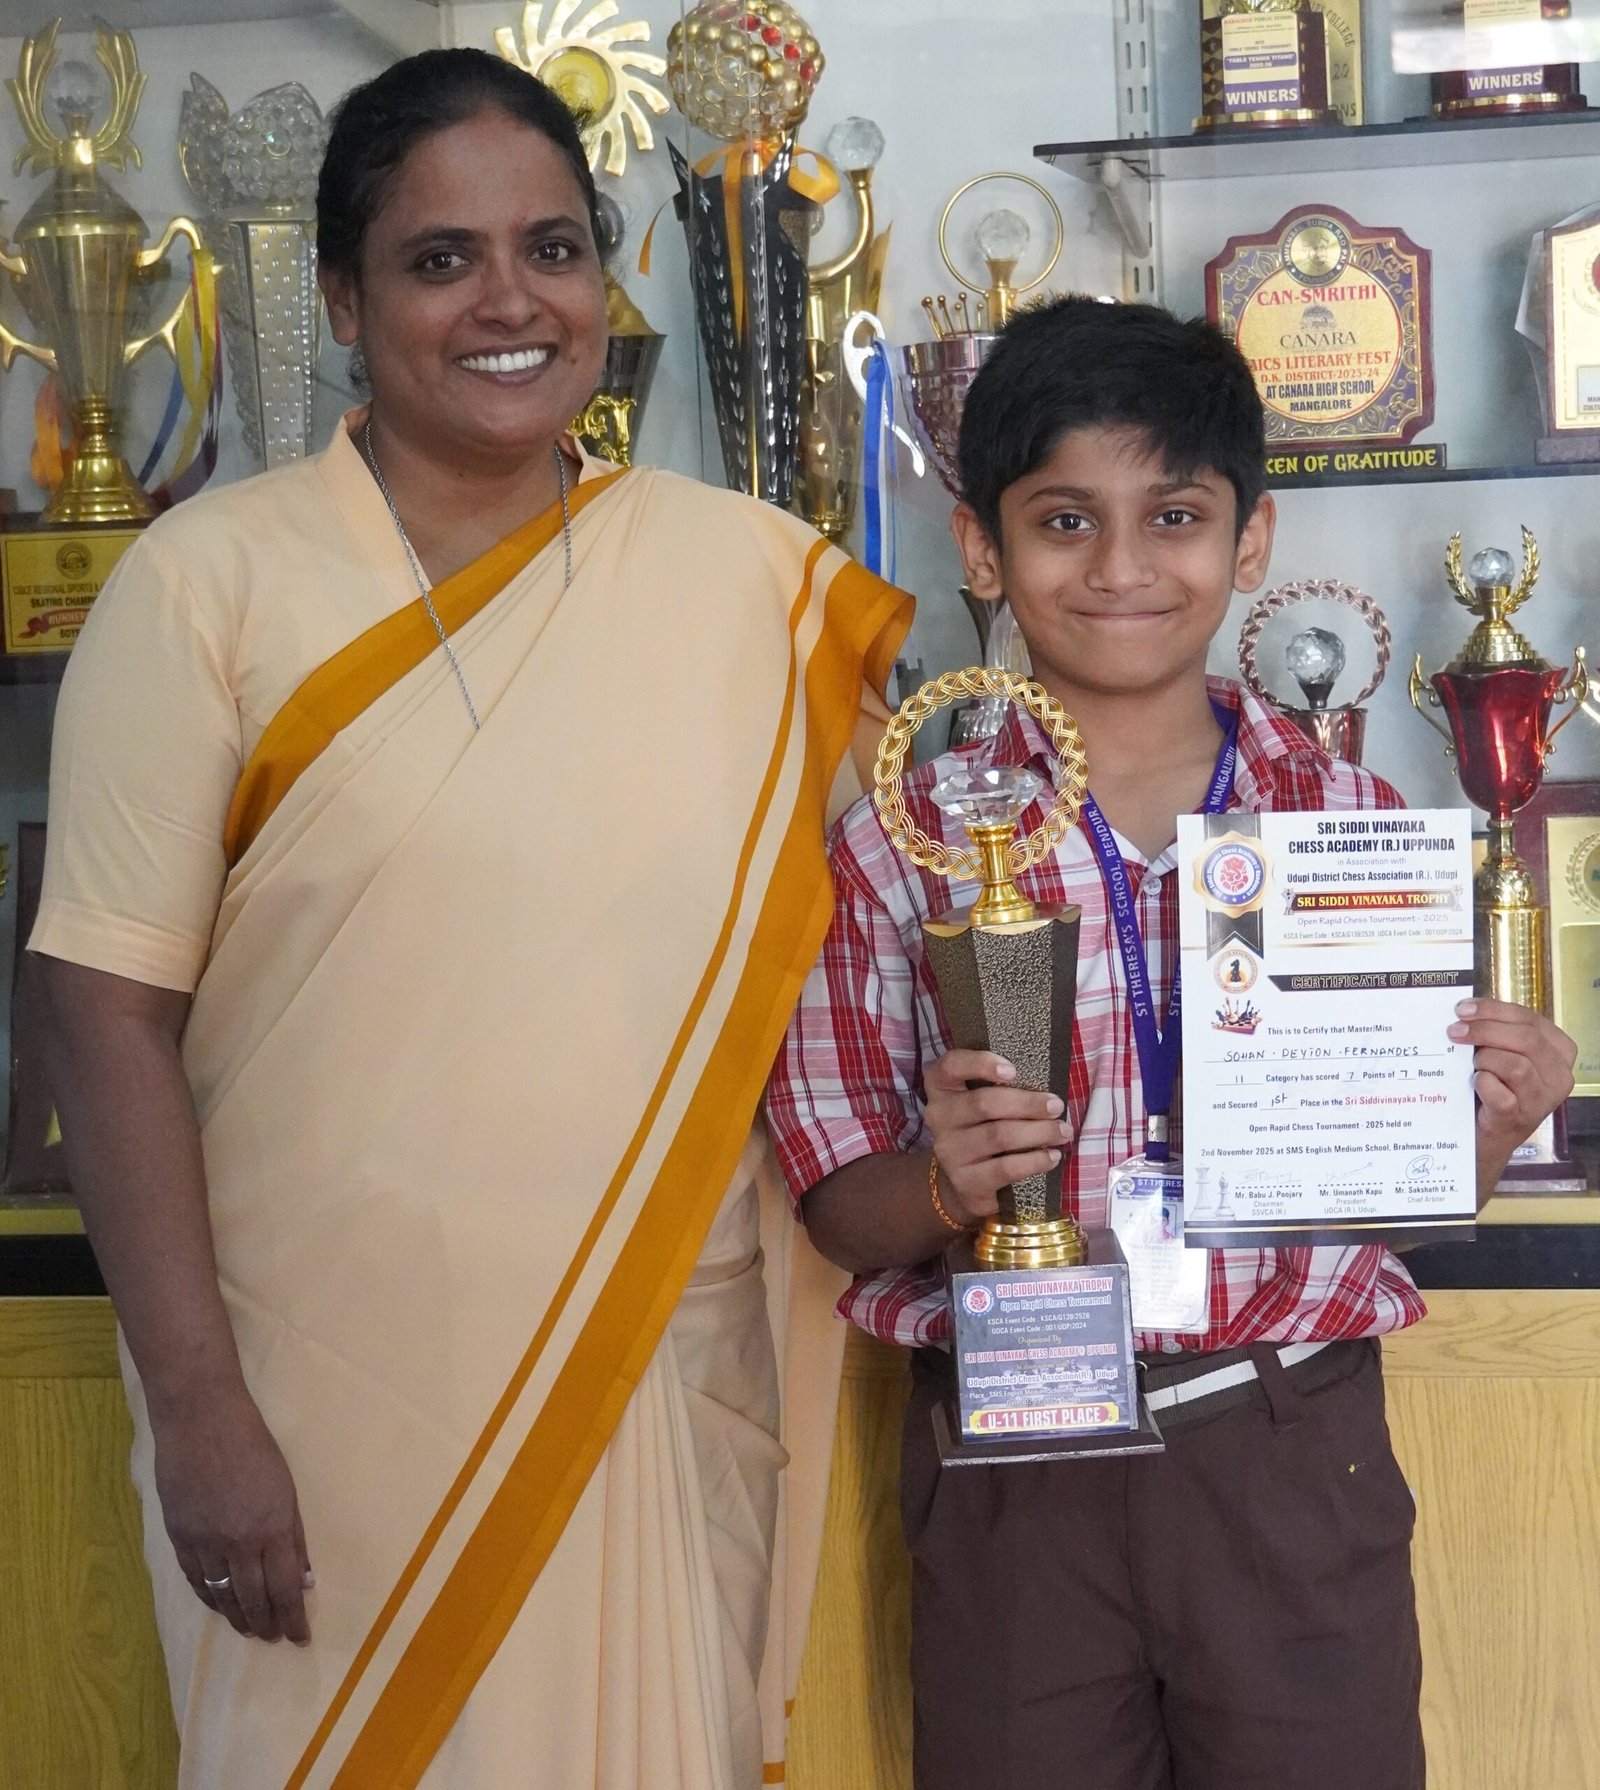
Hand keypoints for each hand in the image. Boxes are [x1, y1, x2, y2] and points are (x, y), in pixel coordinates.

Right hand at [150, 1383, 313, 1644]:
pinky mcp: (179, 1537)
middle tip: (276, 1638)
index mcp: (271, 1528)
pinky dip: (210, 1599)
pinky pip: (196, 1581)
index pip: (284, 1589)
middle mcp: (238, 1543)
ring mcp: (204, 1542)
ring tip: (252, 1630)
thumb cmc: (253, 1445)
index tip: (300, 1638)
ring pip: (222, 1596)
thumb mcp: (286, 1488)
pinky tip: (220, 1606)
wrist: (201, 1420)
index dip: (292, 1619)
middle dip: (267, 1624)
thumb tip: (304, 1581)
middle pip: (253, 1599)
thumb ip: (294, 1537)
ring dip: (239, 1618)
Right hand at [924, 1048, 1070, 1224]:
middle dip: (1028, 1103)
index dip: (981, 1063)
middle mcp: (938, 1117)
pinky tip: (1052, 1157)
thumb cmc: (983, 1128)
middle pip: (984, 1103)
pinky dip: (1034, 1161)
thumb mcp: (982, 1102)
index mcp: (941, 1088)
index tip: (1013, 1071)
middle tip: (1057, 1106)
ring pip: (998, 1136)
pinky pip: (1004, 1168)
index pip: (952, 1065)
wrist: (966, 1180)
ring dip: (1038, 1132)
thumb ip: (1001, 1087)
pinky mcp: (965, 1181)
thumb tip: (1046, 1088)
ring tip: (1062, 1132)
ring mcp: (949, 1151)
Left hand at [1448, 997, 1576, 1199]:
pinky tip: (1474, 1084)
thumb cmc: (1494, 1088)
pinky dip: (1482, 1084)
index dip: (1494, 1010)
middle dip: (1485, 1029)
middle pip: (1526, 1038)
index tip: (1462, 1009)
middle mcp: (1559, 1076)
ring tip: (1471, 1065)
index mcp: (1559, 1052)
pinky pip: (1500, 1094)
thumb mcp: (1503, 1054)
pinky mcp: (1521, 1119)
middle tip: (1454, 1031)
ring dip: (1485, 1059)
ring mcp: (1542, 1100)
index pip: (1529, 1019)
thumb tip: (1465, 1011)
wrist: (1486, 1137)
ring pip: (1516, 1065)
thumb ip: (1497, 1032)